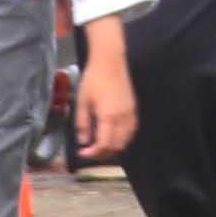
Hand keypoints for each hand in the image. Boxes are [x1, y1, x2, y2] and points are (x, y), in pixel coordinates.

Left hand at [74, 45, 138, 161]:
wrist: (110, 62)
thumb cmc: (94, 79)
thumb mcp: (82, 101)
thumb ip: (82, 124)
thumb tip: (83, 142)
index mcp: (108, 116)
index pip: (104, 145)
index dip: (93, 154)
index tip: (82, 153)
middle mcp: (122, 118)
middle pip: (116, 147)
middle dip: (102, 154)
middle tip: (90, 152)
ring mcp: (130, 114)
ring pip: (126, 141)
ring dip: (113, 148)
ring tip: (100, 146)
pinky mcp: (133, 110)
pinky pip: (131, 132)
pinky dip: (122, 139)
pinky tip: (112, 137)